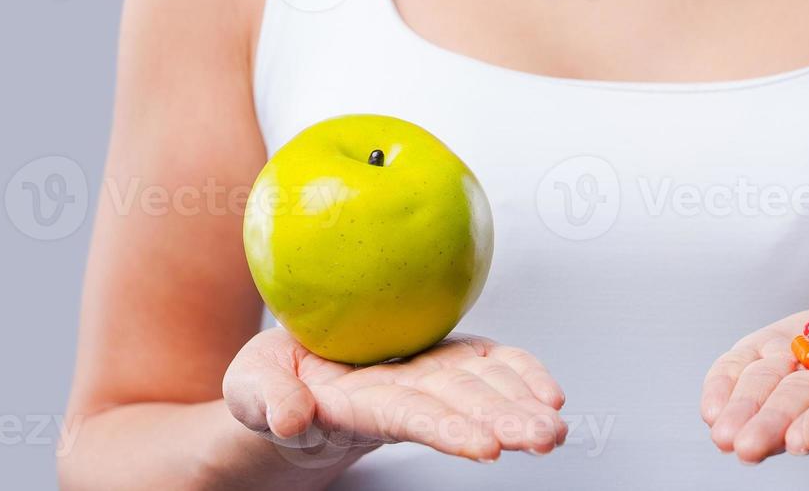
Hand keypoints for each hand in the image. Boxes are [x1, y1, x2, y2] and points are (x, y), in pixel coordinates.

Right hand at [223, 326, 566, 461]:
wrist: (287, 388)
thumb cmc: (271, 385)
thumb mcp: (252, 387)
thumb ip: (268, 400)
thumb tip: (291, 416)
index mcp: (354, 404)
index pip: (406, 416)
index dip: (446, 429)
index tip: (485, 449)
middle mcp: (398, 395)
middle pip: (456, 408)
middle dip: (503, 423)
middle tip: (544, 437)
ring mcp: (422, 378)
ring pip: (477, 391)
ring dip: (521, 406)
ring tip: (555, 424)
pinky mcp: (436, 360)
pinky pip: (484, 366)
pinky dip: (519, 374)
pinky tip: (548, 391)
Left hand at [701, 291, 808, 462]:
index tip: (803, 442)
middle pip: (805, 400)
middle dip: (775, 422)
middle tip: (745, 447)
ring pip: (773, 384)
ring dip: (746, 408)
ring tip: (721, 434)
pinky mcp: (785, 345)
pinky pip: (750, 365)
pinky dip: (727, 382)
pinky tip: (710, 407)